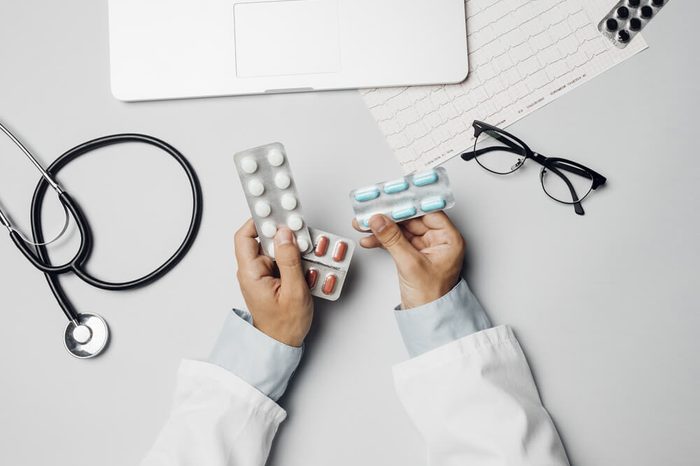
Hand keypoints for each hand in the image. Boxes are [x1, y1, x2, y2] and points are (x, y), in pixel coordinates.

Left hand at [234, 219, 313, 346]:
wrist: (281, 344)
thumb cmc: (284, 325)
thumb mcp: (293, 291)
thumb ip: (289, 260)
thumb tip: (285, 234)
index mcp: (251, 273)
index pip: (245, 236)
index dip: (258, 220)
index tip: (276, 212)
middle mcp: (252, 271)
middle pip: (264, 240)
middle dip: (285, 236)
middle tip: (302, 236)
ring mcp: (261, 275)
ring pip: (276, 250)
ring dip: (293, 250)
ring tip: (309, 256)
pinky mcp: (270, 278)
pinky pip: (281, 261)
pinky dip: (294, 260)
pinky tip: (307, 267)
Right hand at [353, 212, 464, 308]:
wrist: (427, 319)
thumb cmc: (432, 296)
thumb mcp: (410, 264)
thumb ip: (393, 239)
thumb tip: (380, 220)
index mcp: (449, 239)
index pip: (428, 212)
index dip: (408, 204)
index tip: (391, 197)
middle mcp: (439, 241)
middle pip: (411, 219)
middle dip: (389, 216)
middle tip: (371, 210)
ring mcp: (425, 248)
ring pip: (401, 230)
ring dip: (382, 228)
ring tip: (363, 224)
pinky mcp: (413, 255)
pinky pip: (396, 241)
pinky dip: (382, 240)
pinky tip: (369, 239)